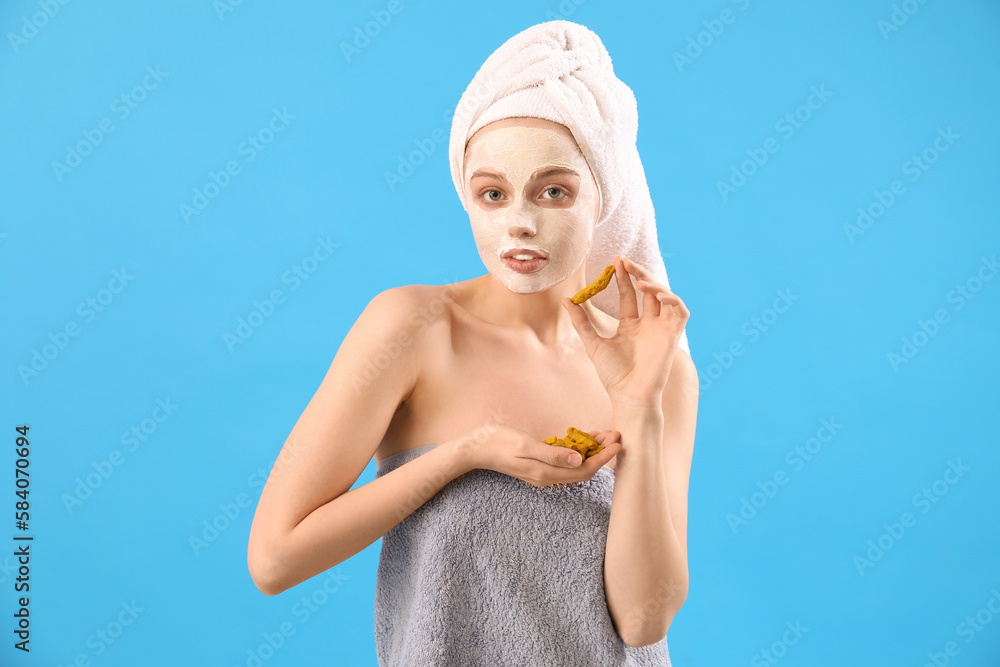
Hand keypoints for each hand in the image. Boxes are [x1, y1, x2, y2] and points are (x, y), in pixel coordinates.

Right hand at [451, 423, 621, 486]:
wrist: (474, 449)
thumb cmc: (497, 443)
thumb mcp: (525, 445)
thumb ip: (552, 455)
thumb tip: (578, 461)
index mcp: (545, 474)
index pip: (584, 470)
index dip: (603, 458)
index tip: (617, 443)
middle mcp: (547, 477)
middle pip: (584, 469)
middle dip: (602, 453)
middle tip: (615, 435)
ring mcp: (543, 473)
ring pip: (576, 465)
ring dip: (591, 451)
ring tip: (604, 434)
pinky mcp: (539, 466)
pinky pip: (565, 461)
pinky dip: (578, 450)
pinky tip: (583, 438)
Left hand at [562, 255, 689, 406]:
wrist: (628, 396)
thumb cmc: (613, 375)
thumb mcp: (593, 343)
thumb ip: (581, 322)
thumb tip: (566, 300)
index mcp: (631, 326)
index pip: (629, 294)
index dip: (623, 278)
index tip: (614, 262)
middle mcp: (648, 325)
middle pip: (647, 291)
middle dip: (638, 273)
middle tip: (624, 261)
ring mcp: (661, 329)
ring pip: (665, 297)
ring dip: (654, 284)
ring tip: (639, 280)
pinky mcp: (673, 336)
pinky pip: (680, 312)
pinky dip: (673, 299)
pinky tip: (657, 295)